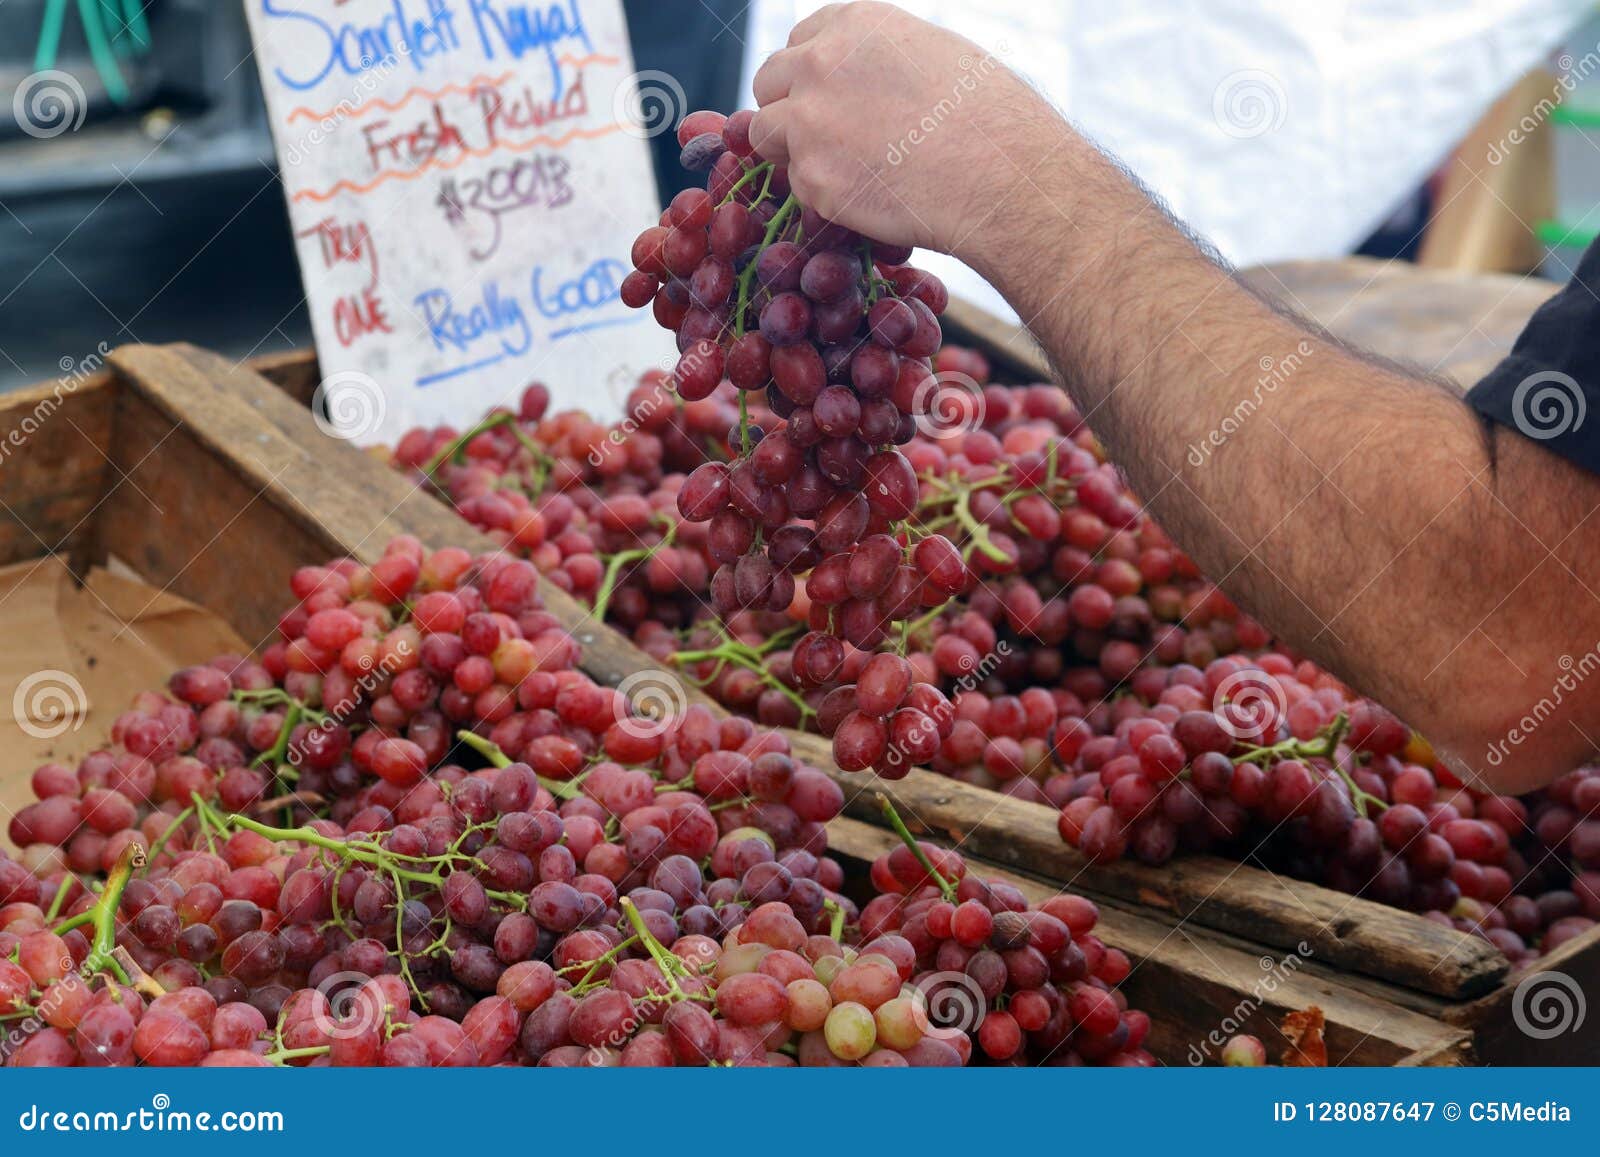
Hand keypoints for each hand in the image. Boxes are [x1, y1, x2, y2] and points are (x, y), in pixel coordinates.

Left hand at [749, 2, 1059, 259]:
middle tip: (823, 139)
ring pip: (766, 135)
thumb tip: (862, 80)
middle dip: (788, 109)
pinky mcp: (814, 177)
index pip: (800, 41)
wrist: (1002, 176)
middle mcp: (821, 63)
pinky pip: (799, 185)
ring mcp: (810, 121)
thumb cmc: (990, 118)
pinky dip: (824, 195)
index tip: (829, 98)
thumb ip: (880, 60)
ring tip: (845, 170)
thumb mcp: (934, 54)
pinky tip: (870, 196)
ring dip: (794, 152)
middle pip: (769, 82)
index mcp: (855, 24)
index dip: (811, 75)